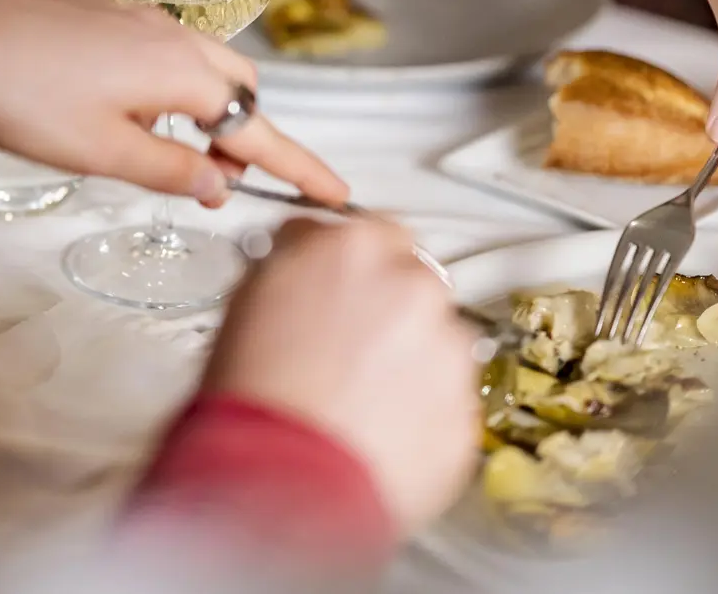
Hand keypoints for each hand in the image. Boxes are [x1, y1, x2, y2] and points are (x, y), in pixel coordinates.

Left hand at [0, 0, 347, 206]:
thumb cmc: (23, 98)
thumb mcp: (103, 153)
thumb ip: (172, 171)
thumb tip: (219, 185)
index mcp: (184, 72)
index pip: (261, 130)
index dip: (300, 167)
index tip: (338, 195)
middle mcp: (174, 35)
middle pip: (240, 88)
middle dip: (248, 135)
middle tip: (226, 182)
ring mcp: (139, 17)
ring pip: (203, 68)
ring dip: (207, 113)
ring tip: (175, 157)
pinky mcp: (106, 12)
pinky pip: (166, 53)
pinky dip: (173, 90)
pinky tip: (132, 115)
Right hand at [202, 219, 479, 531]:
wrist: (279, 485)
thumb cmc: (251, 399)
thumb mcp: (251, 298)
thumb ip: (295, 263)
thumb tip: (304, 259)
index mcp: (358, 247)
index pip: (375, 233)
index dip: (356, 267)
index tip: (346, 289)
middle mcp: (414, 287)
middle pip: (415, 284)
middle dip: (389, 313)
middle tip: (348, 353)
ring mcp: (450, 350)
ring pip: (439, 343)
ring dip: (411, 363)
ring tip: (360, 404)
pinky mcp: (467, 410)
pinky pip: (450, 402)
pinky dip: (423, 414)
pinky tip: (378, 435)